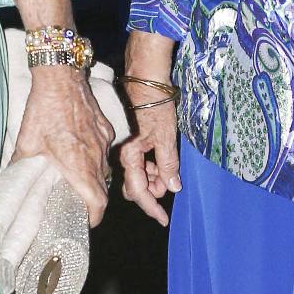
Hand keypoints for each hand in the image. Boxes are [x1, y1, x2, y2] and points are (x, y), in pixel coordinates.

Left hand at [12, 68, 113, 226]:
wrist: (62, 75)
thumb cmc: (44, 109)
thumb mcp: (26, 141)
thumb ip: (20, 166)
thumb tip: (10, 181)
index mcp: (80, 165)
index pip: (98, 203)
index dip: (92, 218)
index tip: (82, 221)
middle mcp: (97, 156)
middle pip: (102, 189)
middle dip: (91, 200)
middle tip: (74, 202)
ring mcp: (104, 141)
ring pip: (104, 169)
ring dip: (93, 178)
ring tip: (75, 177)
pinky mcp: (105, 128)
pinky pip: (104, 150)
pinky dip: (95, 157)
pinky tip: (79, 150)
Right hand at [117, 29, 180, 226]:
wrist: (145, 74)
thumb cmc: (156, 103)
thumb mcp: (166, 136)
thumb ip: (168, 164)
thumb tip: (172, 187)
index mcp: (128, 155)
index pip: (138, 191)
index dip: (152, 207)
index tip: (164, 219)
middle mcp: (121, 152)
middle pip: (133, 184)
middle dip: (151, 190)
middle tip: (169, 184)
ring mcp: (123, 144)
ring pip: (135, 171)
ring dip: (151, 176)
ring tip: (168, 170)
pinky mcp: (127, 136)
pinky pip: (136, 158)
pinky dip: (148, 163)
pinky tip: (160, 158)